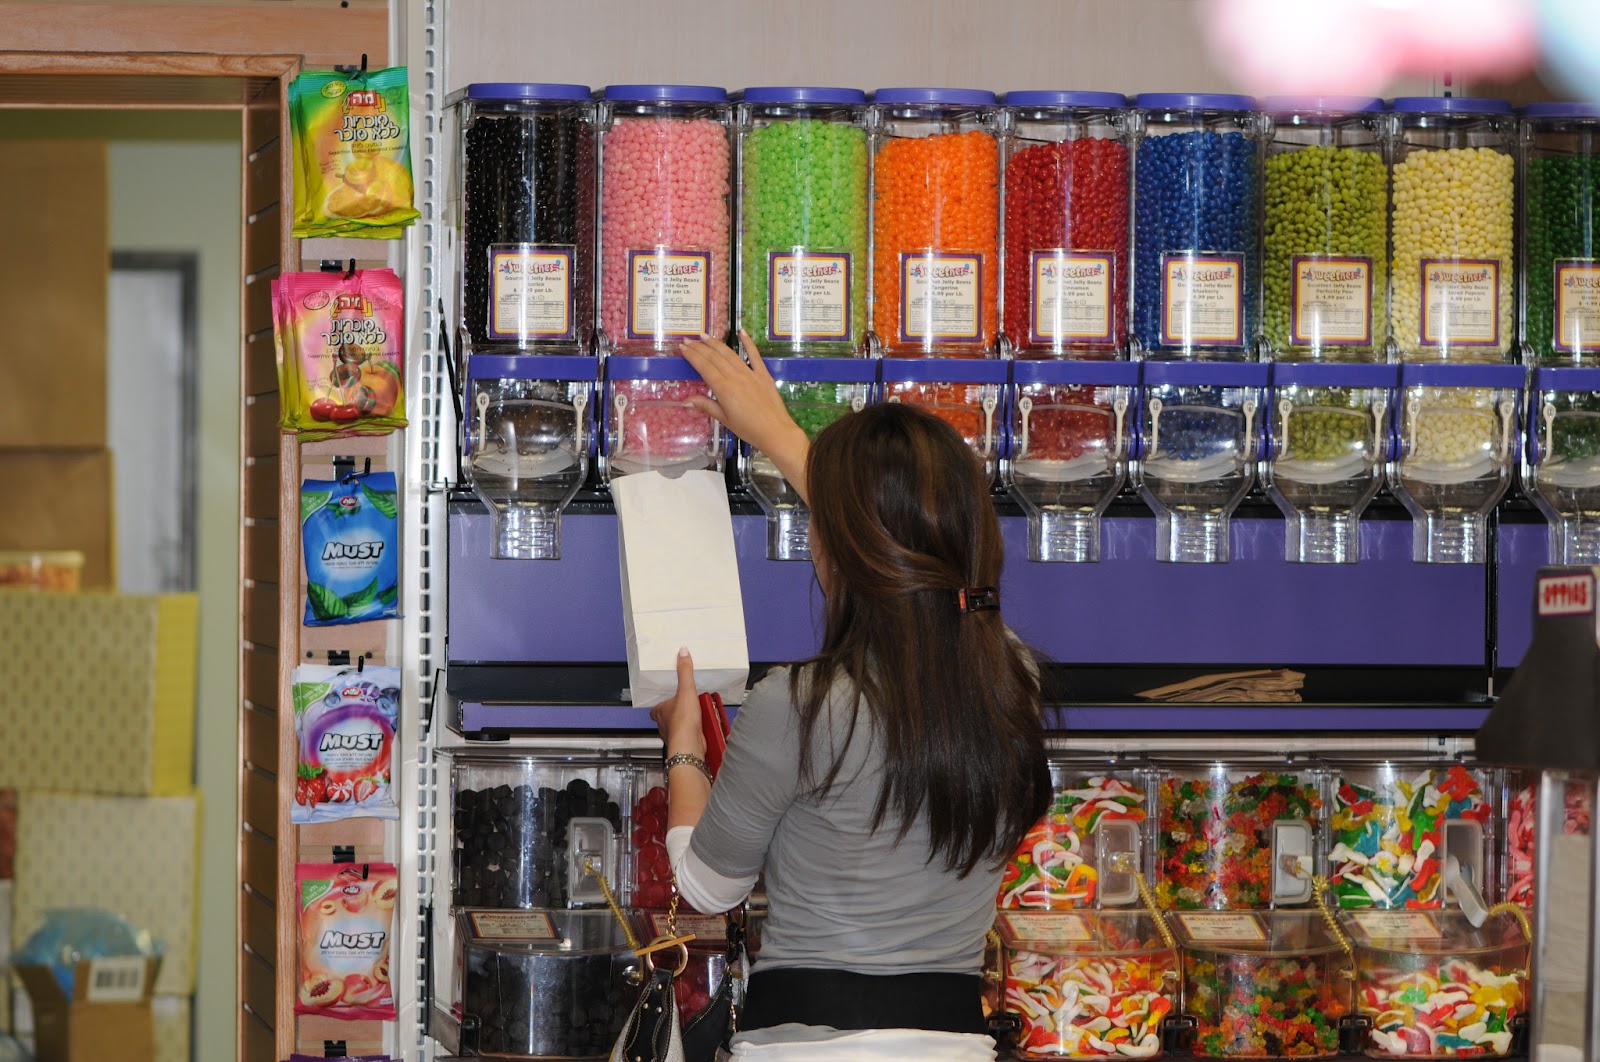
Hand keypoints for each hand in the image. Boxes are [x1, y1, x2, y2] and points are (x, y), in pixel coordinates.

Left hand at [650, 647, 705, 756]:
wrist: (690, 743)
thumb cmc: (683, 721)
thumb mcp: (685, 689)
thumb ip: (684, 671)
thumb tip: (682, 653)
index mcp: (660, 712)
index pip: (655, 708)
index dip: (661, 705)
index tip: (667, 700)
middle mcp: (664, 725)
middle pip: (667, 718)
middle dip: (676, 713)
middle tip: (686, 706)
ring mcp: (674, 735)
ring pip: (678, 728)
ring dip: (686, 724)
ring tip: (697, 716)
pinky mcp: (685, 743)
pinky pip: (689, 736)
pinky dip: (695, 733)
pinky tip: (703, 729)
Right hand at [679, 331, 804, 454]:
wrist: (775, 431)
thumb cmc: (748, 429)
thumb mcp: (724, 419)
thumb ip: (706, 405)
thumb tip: (686, 399)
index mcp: (724, 389)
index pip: (704, 367)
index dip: (692, 356)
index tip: (683, 348)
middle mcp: (736, 377)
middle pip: (714, 357)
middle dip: (700, 347)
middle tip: (689, 340)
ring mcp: (750, 373)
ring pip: (730, 354)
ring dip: (716, 343)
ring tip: (705, 336)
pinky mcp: (763, 374)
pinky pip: (754, 355)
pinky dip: (748, 342)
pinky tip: (742, 332)